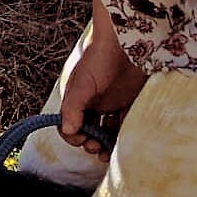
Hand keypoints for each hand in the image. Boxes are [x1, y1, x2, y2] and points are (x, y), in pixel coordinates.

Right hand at [60, 32, 146, 160]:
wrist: (127, 43)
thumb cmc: (100, 58)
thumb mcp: (83, 82)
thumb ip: (74, 106)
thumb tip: (67, 130)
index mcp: (77, 98)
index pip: (69, 124)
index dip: (73, 135)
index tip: (82, 140)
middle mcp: (92, 104)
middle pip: (87, 131)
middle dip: (89, 142)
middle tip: (96, 148)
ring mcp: (110, 105)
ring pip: (105, 132)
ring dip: (104, 144)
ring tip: (107, 153)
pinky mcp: (128, 104)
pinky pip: (123, 126)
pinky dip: (120, 136)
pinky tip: (122, 142)